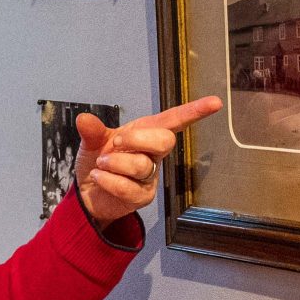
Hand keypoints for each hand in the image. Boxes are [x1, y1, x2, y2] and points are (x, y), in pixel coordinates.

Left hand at [75, 97, 222, 224]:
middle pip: (165, 140)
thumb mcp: (92, 141)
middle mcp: (153, 154)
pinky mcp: (143, 197)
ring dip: (114, 163)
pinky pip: (129, 187)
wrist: (88, 192)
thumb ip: (92, 131)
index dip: (194, 111)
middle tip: (116, 144)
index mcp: (146, 133)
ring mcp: (151, 176)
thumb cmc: (99, 161)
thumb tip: (84, 120)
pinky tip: (99, 178)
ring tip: (101, 164)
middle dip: (138, 139)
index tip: (215, 102)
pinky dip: (108, 180)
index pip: (174, 120)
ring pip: (142, 165)